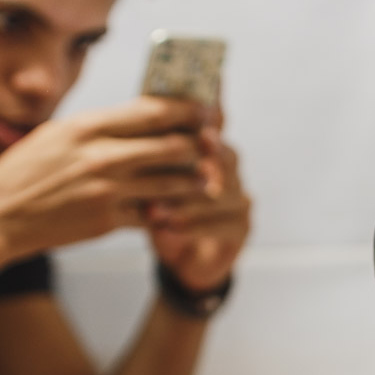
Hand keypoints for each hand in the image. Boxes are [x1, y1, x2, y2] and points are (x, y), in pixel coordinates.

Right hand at [0, 97, 208, 260]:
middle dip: (199, 147)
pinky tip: (178, 208)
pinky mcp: (109, 220)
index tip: (206, 110)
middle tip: (214, 147)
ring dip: (194, 182)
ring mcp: (107, 190)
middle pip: (173, 146)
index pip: (153, 112)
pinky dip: (169, 211)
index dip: (187, 110)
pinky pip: (155, 214)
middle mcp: (101, 155)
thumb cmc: (27, 171)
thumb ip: (103, 127)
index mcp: (88, 126)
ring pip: (173, 183)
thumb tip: (147, 115)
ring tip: (206, 179)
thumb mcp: (58, 134)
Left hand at [144, 107, 250, 291]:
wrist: (180, 256)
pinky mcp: (242, 226)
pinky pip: (224, 223)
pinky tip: (171, 227)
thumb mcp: (145, 179)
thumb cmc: (159, 209)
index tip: (192, 118)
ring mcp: (239, 197)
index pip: (215, 123)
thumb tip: (131, 121)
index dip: (209, 118)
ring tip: (155, 208)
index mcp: (208, 147)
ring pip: (223, 192)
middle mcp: (229, 168)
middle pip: (226, 156)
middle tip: (180, 156)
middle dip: (202, 157)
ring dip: (187, 200)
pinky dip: (196, 225)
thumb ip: (145, 153)